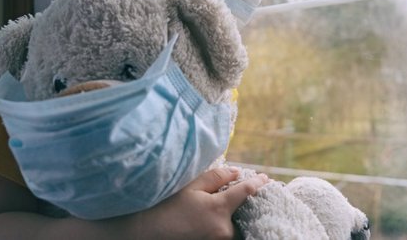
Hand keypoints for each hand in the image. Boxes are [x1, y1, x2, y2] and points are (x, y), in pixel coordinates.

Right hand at [137, 166, 268, 239]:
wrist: (140, 234)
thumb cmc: (162, 208)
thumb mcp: (189, 187)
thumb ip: (216, 178)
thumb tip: (236, 173)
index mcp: (219, 209)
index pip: (246, 192)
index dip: (258, 183)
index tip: (266, 178)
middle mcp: (223, 230)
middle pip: (242, 213)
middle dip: (245, 203)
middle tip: (247, 192)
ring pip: (233, 227)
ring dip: (234, 218)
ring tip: (225, 208)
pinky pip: (224, 235)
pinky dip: (225, 226)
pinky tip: (216, 219)